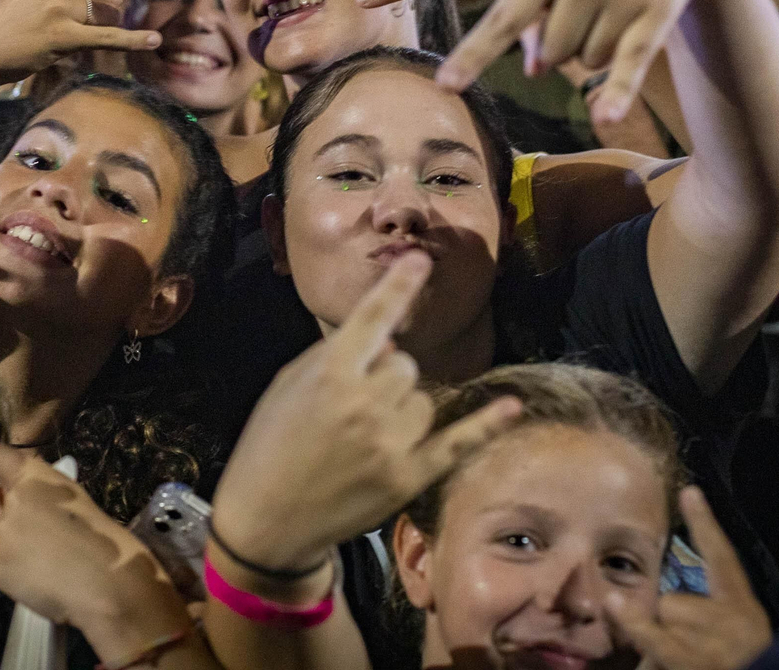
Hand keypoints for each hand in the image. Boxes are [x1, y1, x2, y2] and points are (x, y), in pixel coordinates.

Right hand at [0, 0, 163, 87]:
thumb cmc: (15, 16)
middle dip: (109, 9)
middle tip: (76, 18)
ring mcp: (59, 6)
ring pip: (109, 18)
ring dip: (98, 29)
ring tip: (64, 32)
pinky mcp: (62, 36)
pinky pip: (110, 38)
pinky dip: (134, 41)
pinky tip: (153, 40)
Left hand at [0, 412, 194, 659]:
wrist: (110, 583)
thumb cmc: (98, 538)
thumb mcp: (71, 498)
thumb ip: (37, 493)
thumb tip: (11, 495)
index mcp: (34, 474)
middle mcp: (11, 499)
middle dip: (19, 519)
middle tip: (53, 540)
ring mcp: (0, 532)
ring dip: (13, 543)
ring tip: (48, 560)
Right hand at [211, 253, 521, 573]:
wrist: (267, 519)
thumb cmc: (271, 443)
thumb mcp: (290, 385)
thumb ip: (335, 354)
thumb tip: (382, 341)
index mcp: (330, 373)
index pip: (373, 317)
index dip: (399, 285)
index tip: (421, 259)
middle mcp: (365, 403)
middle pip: (404, 364)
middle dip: (383, 377)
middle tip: (350, 407)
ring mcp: (390, 443)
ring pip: (423, 399)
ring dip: (402, 408)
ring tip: (364, 437)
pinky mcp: (409, 477)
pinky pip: (457, 441)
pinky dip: (486, 425)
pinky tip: (511, 406)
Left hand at [605, 487, 772, 669]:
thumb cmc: (738, 664)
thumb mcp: (728, 647)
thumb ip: (699, 623)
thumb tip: (647, 605)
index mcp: (747, 615)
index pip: (725, 561)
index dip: (706, 525)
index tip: (688, 490)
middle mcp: (738, 624)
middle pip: (675, 601)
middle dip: (668, 626)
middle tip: (687, 654)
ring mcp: (716, 646)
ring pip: (662, 620)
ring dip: (656, 646)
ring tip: (684, 665)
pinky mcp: (692, 661)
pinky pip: (654, 636)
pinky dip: (633, 624)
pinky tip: (616, 609)